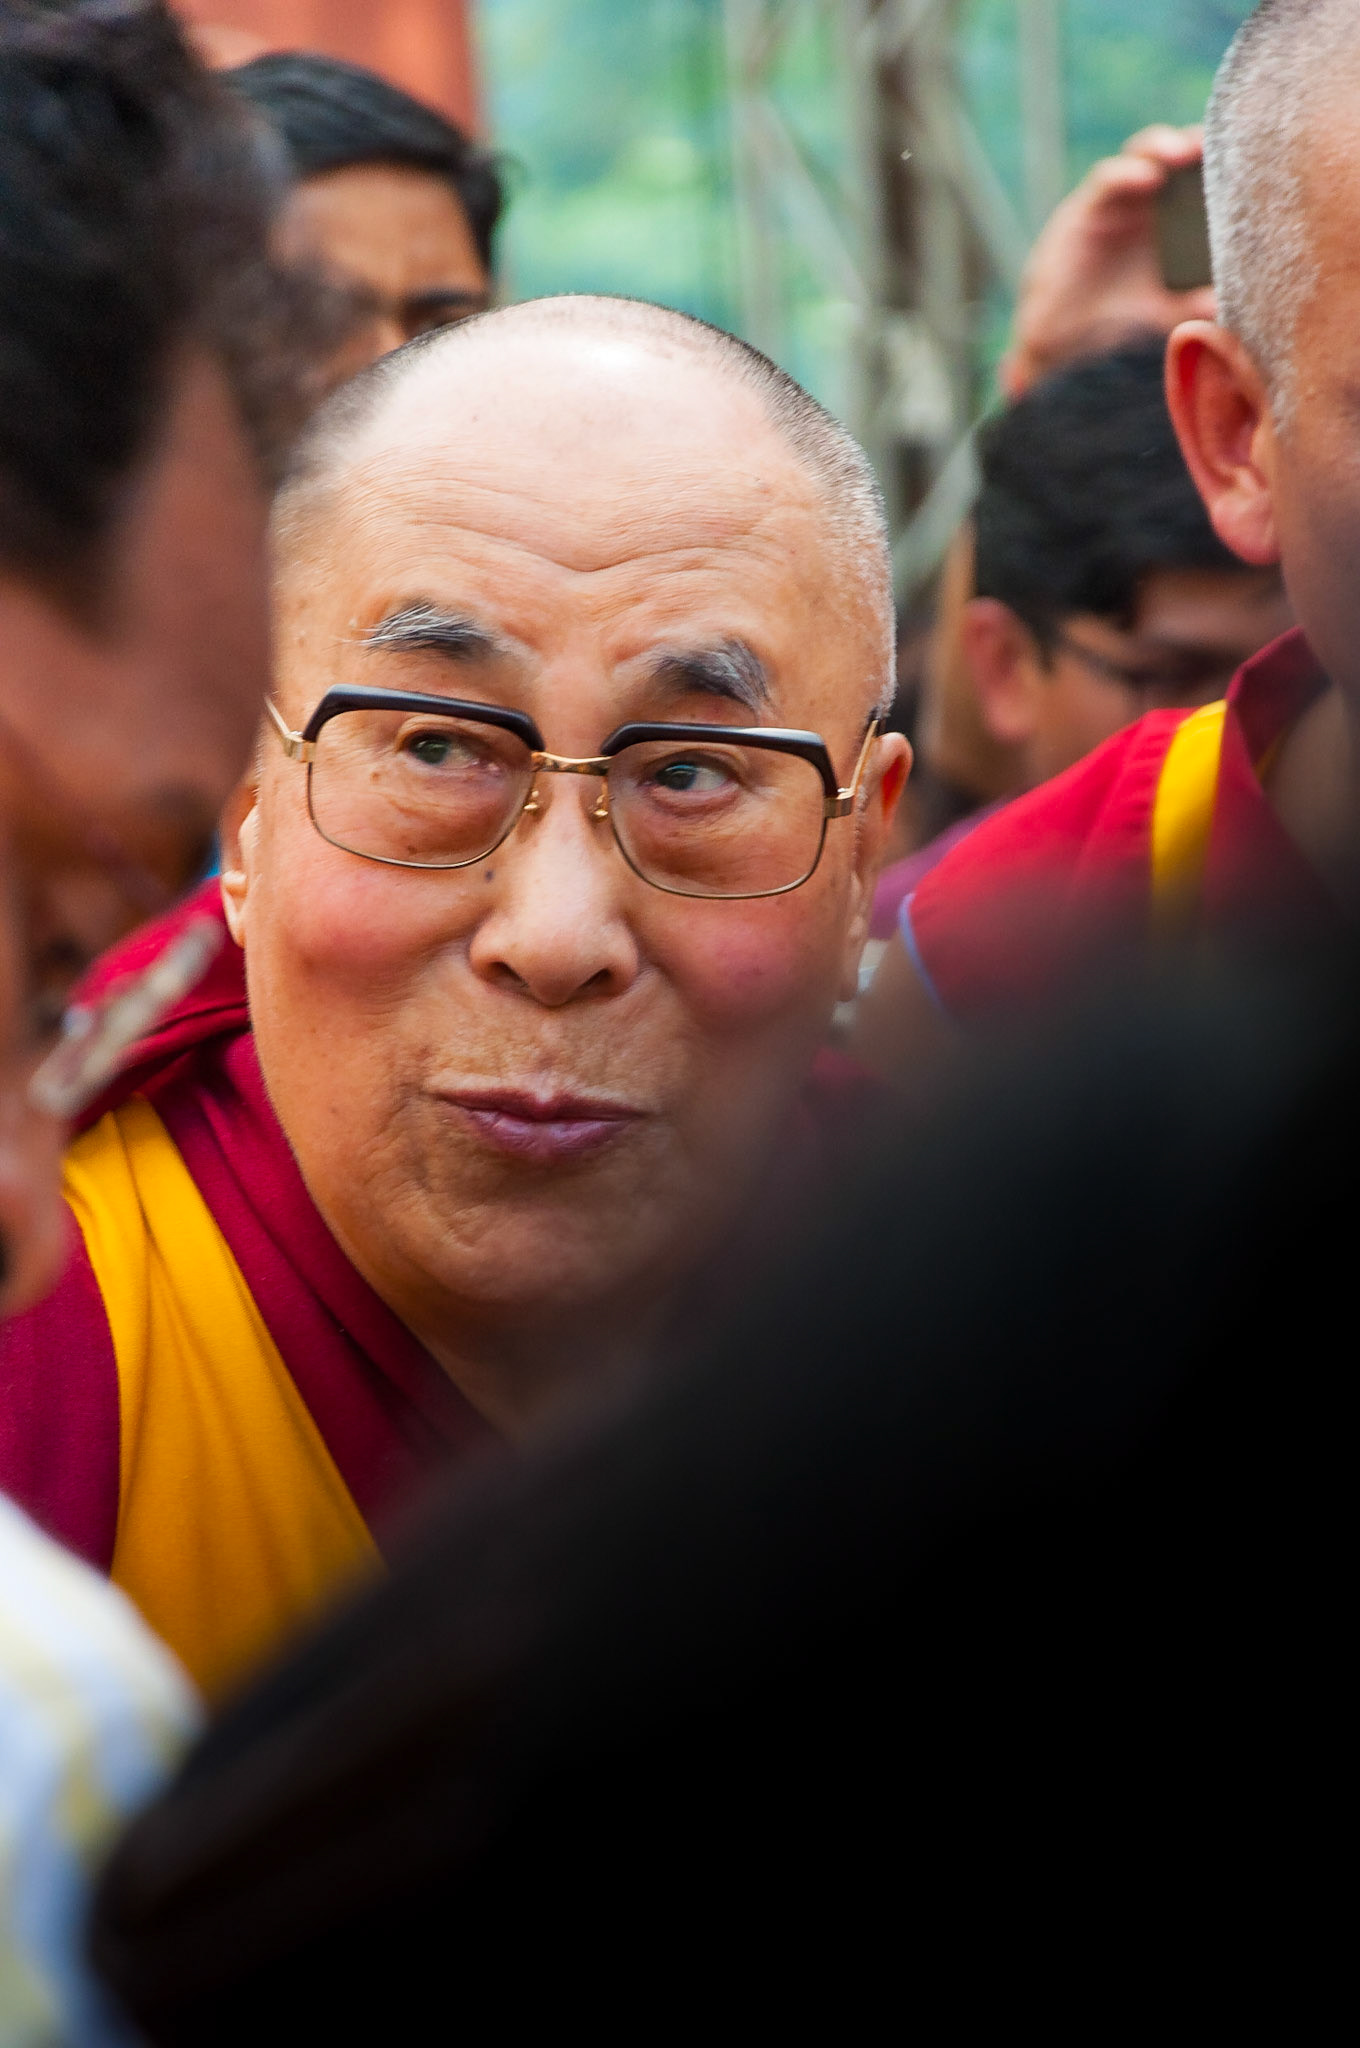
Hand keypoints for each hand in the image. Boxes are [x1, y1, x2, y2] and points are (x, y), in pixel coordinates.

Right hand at [1000, 126, 1216, 398]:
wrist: (1063, 338)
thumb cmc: (1115, 319)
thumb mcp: (1162, 311)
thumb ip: (1192, 306)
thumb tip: (1225, 307)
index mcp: (1172, 219)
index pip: (1200, 176)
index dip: (1219, 163)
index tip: (1247, 161)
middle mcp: (1146, 203)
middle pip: (1176, 154)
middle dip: (1196, 144)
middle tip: (1218, 146)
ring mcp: (1116, 202)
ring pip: (1142, 154)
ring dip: (1162, 146)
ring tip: (1183, 152)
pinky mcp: (1085, 209)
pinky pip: (1107, 180)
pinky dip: (1127, 174)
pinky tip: (1148, 178)